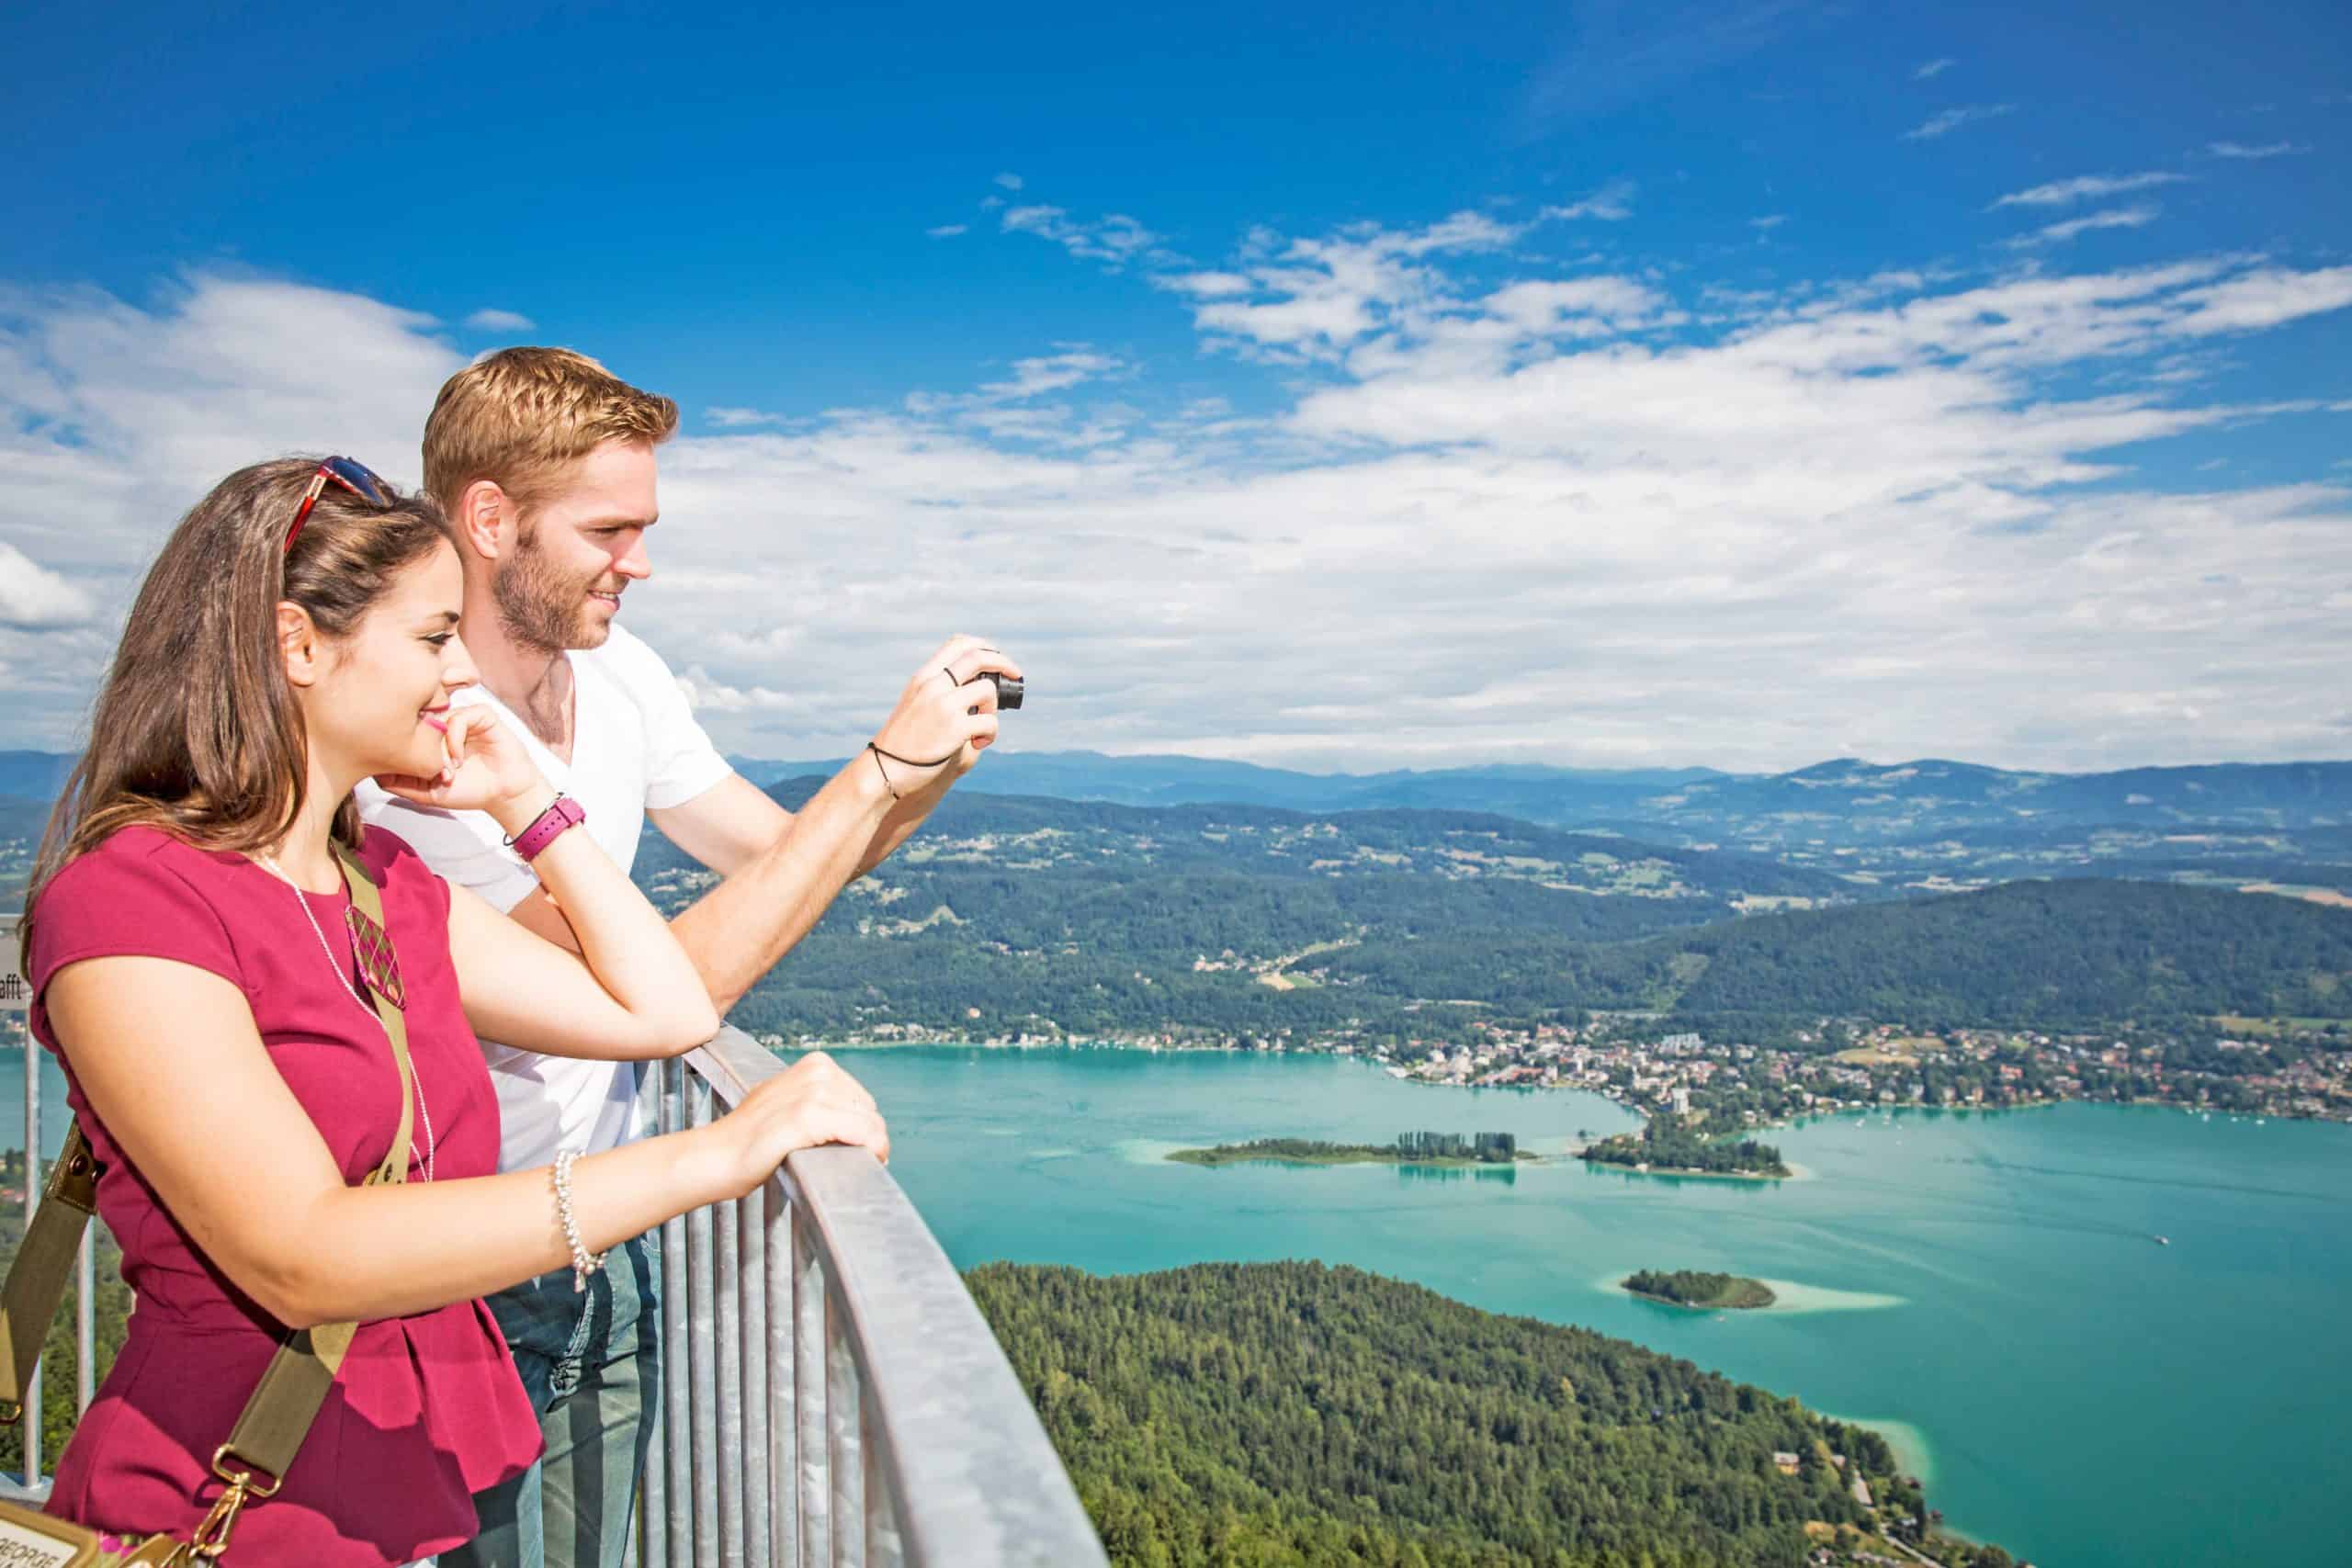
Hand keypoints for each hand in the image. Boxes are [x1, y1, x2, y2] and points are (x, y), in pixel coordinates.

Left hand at [373, 707, 548, 818]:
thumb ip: (397, 782)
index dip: (404, 749)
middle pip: (418, 722)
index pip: (404, 730)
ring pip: (438, 719)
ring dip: (440, 747)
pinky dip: (456, 739)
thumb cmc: (468, 792)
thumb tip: (371, 768)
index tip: (414, 773)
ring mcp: (462, 718)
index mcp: (429, 739)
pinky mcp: (481, 715)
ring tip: (450, 769)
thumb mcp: (424, 792)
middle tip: (434, 773)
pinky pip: (459, 717)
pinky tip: (461, 758)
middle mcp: (443, 725)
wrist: (503, 794)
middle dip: (423, 750)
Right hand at [713, 1051, 889, 1197]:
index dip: (864, 1128)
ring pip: (870, 1124)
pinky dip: (871, 1148)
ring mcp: (811, 1093)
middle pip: (869, 1112)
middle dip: (869, 1139)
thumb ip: (818, 1102)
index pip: (862, 1100)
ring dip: (873, 1148)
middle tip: (859, 1162)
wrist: (715, 1157)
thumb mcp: (786, 1103)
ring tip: (858, 1166)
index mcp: (815, 1065)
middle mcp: (816, 1073)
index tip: (858, 1149)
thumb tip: (857, 1121)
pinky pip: (860, 1133)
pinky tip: (867, 1161)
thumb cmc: (749, 1139)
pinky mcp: (807, 1117)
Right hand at [868, 635, 1023, 797]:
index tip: (996, 655)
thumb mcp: (916, 705)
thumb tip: (979, 687)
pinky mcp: (955, 728)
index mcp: (923, 677)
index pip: (957, 643)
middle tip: (1015, 675)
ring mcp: (943, 705)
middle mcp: (933, 685)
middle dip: (1004, 662)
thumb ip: (941, 692)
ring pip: (988, 690)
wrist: (886, 769)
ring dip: (993, 708)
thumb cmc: (904, 743)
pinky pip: (990, 722)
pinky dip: (991, 734)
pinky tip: (978, 744)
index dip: (983, 645)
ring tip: (982, 727)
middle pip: (977, 657)